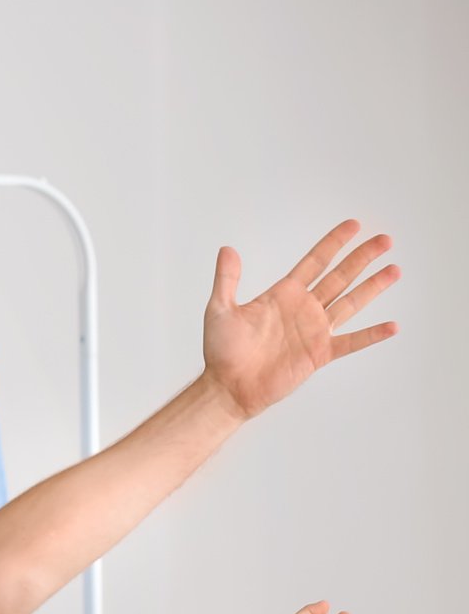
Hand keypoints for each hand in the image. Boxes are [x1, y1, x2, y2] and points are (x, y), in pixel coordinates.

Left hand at [203, 221, 399, 420]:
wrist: (227, 387)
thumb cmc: (221, 351)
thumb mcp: (219, 310)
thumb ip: (227, 279)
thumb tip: (226, 249)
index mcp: (283, 294)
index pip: (315, 262)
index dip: (334, 243)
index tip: (354, 226)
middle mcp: (304, 309)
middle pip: (340, 276)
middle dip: (362, 258)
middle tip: (386, 239)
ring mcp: (314, 331)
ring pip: (351, 302)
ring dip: (373, 287)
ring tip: (394, 269)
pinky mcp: (319, 354)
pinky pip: (351, 342)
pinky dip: (371, 335)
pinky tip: (393, 326)